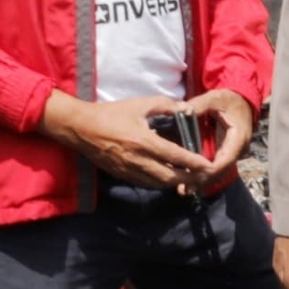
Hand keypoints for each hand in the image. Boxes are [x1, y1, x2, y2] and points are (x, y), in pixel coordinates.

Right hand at [44, 92, 212, 191]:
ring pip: (158, 184)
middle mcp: (138, 159)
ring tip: (189, 179)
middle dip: (189, 178)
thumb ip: (164, 105)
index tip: (207, 165)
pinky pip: (145, 184)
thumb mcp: (139, 104)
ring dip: (175, 183)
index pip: (175, 156)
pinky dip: (159, 183)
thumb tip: (185, 108)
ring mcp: (128, 170)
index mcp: (143, 141)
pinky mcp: (121, 175)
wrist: (81, 127)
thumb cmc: (111, 113)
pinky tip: (167, 179)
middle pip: (169, 176)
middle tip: (203, 176)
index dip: (193, 162)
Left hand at [186, 89, 256, 188]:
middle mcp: (237, 150)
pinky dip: (202, 177)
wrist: (240, 101)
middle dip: (203, 179)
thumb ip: (199, 105)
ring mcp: (231, 154)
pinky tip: (187, 186)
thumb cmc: (228, 99)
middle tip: (184, 186)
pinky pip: (215, 169)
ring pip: (218, 174)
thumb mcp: (215, 98)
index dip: (210, 169)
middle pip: (221, 171)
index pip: (226, 160)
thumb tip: (182, 110)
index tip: (192, 173)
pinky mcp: (224, 155)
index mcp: (238, 138)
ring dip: (202, 182)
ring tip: (183, 190)